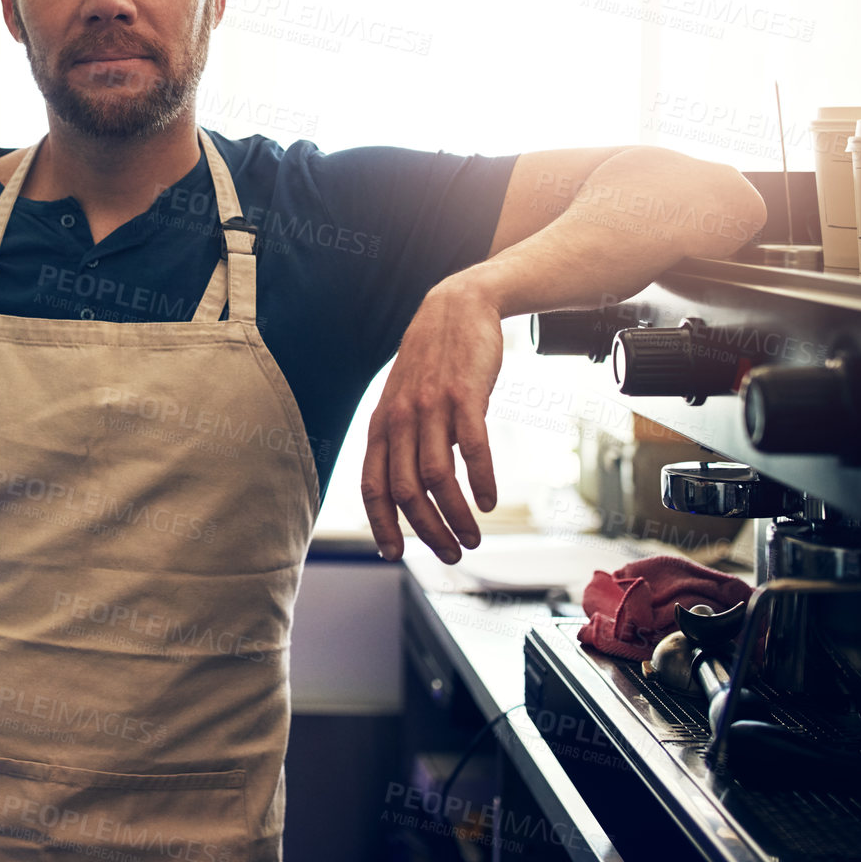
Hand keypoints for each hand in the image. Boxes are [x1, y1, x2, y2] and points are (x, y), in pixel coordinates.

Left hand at [361, 275, 503, 562]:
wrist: (456, 307)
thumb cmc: (431, 362)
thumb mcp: (402, 401)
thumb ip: (401, 441)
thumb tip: (408, 490)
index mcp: (381, 425)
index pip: (371, 486)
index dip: (381, 524)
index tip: (394, 554)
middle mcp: (401, 418)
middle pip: (405, 491)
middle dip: (428, 531)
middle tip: (451, 554)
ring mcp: (432, 406)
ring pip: (436, 476)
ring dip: (455, 516)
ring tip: (474, 538)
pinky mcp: (464, 394)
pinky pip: (472, 446)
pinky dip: (480, 480)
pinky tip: (489, 500)